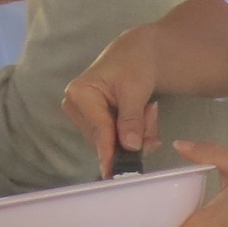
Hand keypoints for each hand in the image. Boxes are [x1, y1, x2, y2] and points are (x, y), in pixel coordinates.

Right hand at [61, 26, 163, 177]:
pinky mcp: (93, 121)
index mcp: (80, 93)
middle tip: (152, 112)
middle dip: (134, 133)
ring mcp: (83, 115)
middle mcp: (74, 105)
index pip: (99, 129)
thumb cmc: (134, 65)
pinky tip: (142, 113)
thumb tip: (130, 146)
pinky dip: (134, 130)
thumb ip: (131, 119)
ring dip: (137, 131)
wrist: (136, 54)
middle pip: (106, 138)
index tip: (112, 172)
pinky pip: (115, 136)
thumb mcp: (136, 90)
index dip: (109, 151)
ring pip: (113, 140)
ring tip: (148, 107)